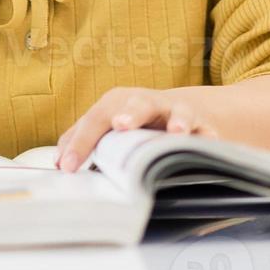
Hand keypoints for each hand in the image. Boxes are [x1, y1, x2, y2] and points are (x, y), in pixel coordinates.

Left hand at [54, 86, 220, 171]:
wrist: (178, 111)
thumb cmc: (133, 124)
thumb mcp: (106, 125)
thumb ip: (83, 139)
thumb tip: (60, 162)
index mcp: (119, 102)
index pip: (97, 119)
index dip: (81, 142)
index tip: (68, 166)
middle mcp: (148, 103)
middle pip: (138, 103)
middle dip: (130, 112)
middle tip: (120, 124)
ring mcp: (176, 113)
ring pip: (178, 113)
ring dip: (177, 122)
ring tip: (175, 133)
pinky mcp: (202, 126)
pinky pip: (207, 132)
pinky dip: (208, 138)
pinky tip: (210, 144)